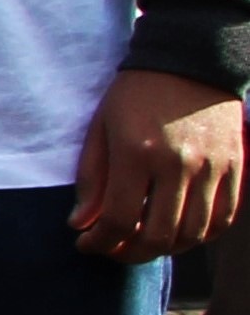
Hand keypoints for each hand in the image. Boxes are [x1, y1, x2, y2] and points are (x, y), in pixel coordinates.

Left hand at [72, 67, 247, 259]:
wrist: (191, 60)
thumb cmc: (136, 94)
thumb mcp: (101, 128)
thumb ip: (91, 179)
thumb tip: (81, 224)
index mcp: (137, 153)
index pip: (120, 220)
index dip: (100, 242)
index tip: (85, 243)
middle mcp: (179, 164)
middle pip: (159, 236)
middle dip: (129, 253)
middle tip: (112, 250)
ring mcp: (212, 167)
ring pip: (193, 234)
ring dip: (165, 249)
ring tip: (142, 242)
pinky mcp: (235, 166)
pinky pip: (223, 218)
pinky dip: (200, 235)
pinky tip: (178, 232)